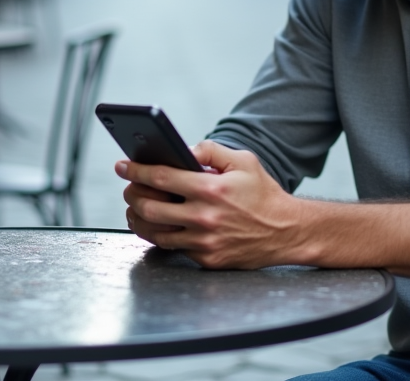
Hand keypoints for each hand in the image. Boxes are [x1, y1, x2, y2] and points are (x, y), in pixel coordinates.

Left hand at [116, 141, 306, 268]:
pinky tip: (157, 225)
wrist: (287, 232)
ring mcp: (204, 242)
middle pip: (149, 207)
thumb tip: (183, 150)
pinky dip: (162, 235)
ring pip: (156, 232)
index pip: (161, 177)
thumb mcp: (243, 161)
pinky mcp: (207, 259)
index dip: (136, 170)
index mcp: (211, 189)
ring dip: (139, 219)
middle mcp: (204, 217)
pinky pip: (174, 248)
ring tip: (135, 209)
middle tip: (128, 188)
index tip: (122, 165)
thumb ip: (211, 151)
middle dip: (131, 195)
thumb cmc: (263, 194)